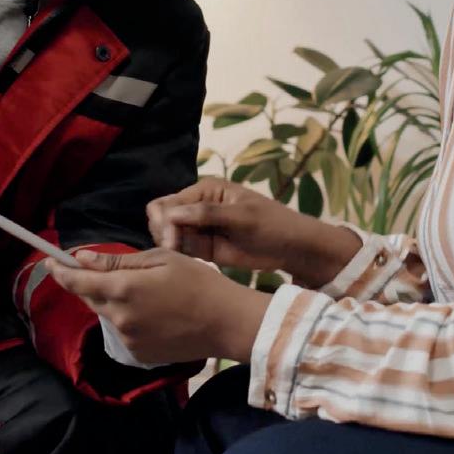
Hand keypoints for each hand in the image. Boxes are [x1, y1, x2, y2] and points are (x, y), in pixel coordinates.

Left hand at [48, 248, 270, 365]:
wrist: (225, 323)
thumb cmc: (197, 282)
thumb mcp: (160, 259)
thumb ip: (117, 261)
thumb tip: (81, 258)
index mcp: (123, 288)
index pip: (77, 282)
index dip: (59, 272)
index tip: (49, 262)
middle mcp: (119, 316)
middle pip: (90, 298)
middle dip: (90, 283)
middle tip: (105, 269)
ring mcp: (127, 339)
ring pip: (107, 314)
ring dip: (112, 301)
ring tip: (143, 291)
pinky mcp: (137, 354)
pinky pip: (122, 331)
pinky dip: (127, 318)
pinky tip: (152, 311)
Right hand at [147, 177, 361, 287]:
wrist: (292, 248)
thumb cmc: (271, 224)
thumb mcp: (242, 217)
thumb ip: (207, 214)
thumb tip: (171, 214)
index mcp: (206, 190)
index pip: (169, 203)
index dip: (165, 221)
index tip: (171, 242)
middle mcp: (197, 206)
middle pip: (162, 216)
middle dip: (163, 232)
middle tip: (173, 251)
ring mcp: (199, 228)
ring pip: (167, 234)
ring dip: (168, 245)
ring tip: (181, 258)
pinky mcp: (203, 247)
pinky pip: (180, 249)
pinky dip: (177, 255)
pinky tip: (185, 263)